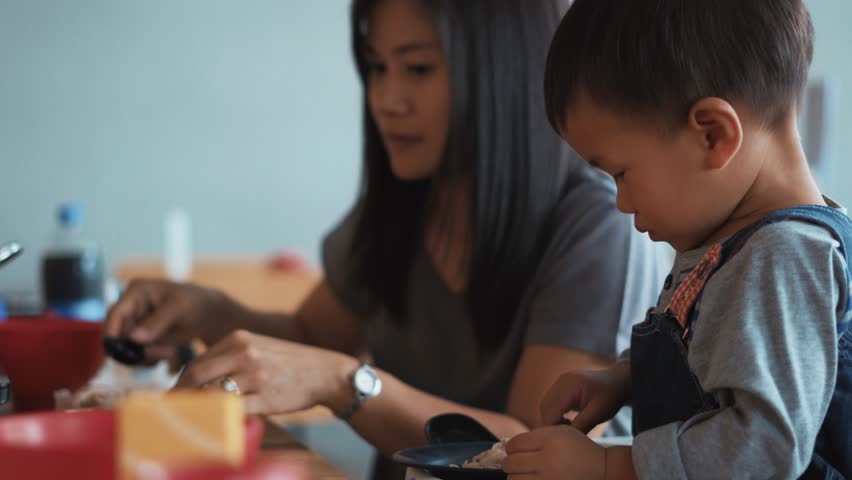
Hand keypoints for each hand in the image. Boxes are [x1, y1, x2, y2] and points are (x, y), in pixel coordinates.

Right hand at [105, 279, 237, 346]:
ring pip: (126, 347)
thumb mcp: (179, 309)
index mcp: (136, 291)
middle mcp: (130, 307)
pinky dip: (150, 357)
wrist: (207, 314)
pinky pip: (136, 353)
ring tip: (171, 352)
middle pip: (119, 333)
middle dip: (138, 347)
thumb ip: (157, 322)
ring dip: (147, 354)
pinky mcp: (140, 338)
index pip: (116, 312)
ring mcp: (134, 323)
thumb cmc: (195, 303)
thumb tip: (133, 337)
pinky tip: (168, 352)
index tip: (114, 351)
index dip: (111, 331)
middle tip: (166, 353)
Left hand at [174, 330, 357, 414]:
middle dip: (178, 396)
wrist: (324, 372)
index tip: (172, 398)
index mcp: (239, 339)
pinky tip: (211, 426)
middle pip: (197, 375)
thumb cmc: (288, 364)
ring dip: (194, 409)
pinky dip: (217, 419)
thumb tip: (197, 379)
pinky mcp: (265, 397)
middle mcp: (245, 353)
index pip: (198, 361)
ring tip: (185, 421)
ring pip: (211, 393)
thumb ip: (230, 358)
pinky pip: (232, 410)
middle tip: (168, 413)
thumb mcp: (258, 349)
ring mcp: (255, 375)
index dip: (180, 383)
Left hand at [504, 425, 604, 479]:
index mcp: (549, 441)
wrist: (604, 472)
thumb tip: (511, 446)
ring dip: (514, 477)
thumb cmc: (581, 451)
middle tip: (511, 463)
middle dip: (508, 463)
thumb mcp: (563, 433)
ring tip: (521, 474)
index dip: (509, 447)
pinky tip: (530, 479)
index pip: (515, 444)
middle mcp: (547, 460)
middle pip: (511, 463)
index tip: (512, 450)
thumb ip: (537, 436)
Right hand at [538, 361, 629, 431]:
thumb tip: (565, 439)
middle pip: (545, 407)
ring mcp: (560, 382)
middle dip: (550, 423)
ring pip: (546, 404)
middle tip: (562, 437)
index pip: (551, 410)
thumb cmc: (611, 396)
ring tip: (567, 428)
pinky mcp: (562, 385)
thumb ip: (581, 425)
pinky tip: (567, 420)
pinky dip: (555, 413)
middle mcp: (561, 382)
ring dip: (552, 418)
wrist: (618, 381)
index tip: (559, 440)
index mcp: (570, 386)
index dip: (551, 427)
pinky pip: (551, 401)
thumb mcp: (598, 413)